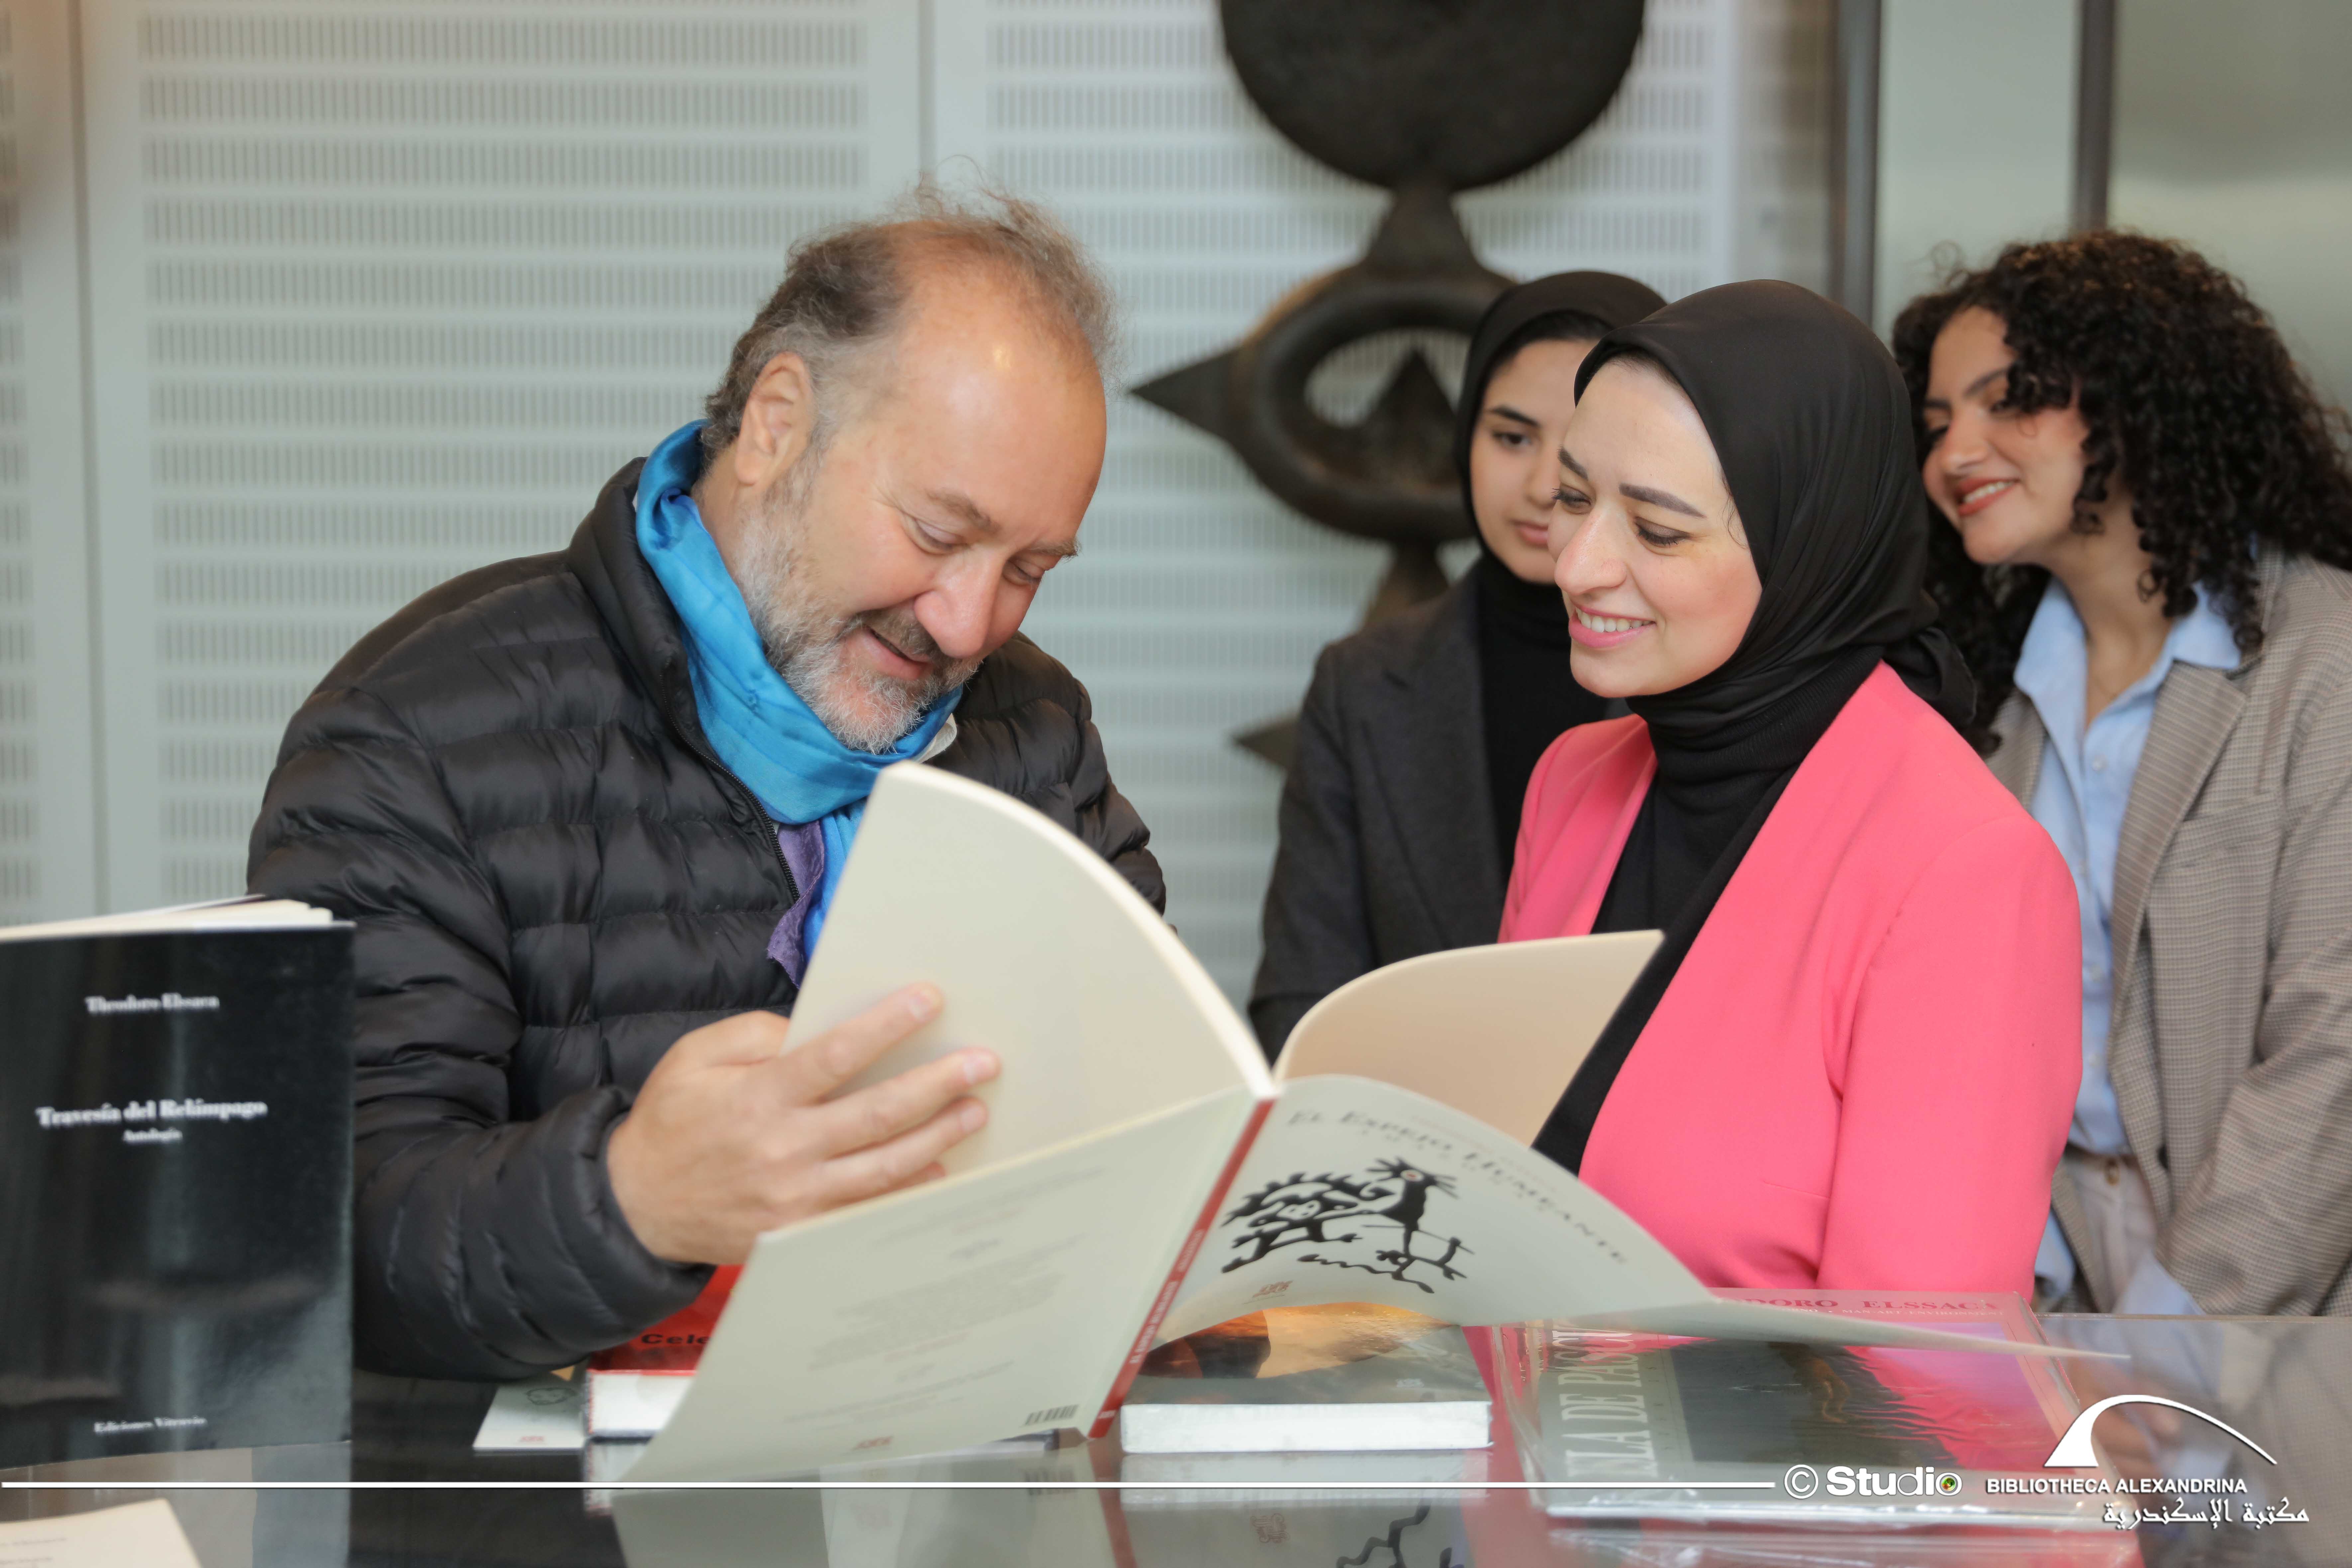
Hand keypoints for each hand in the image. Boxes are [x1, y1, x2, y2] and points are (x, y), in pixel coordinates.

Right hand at [605, 984, 995, 1264]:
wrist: (635, 1205)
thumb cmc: (671, 1121)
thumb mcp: (695, 1058)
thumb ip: (754, 1036)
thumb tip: (811, 1029)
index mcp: (759, 1098)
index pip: (836, 1055)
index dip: (887, 1026)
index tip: (931, 999)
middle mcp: (783, 1149)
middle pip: (876, 1113)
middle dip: (936, 1085)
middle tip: (984, 1063)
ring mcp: (795, 1197)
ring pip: (883, 1167)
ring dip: (936, 1137)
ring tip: (975, 1111)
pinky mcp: (798, 1232)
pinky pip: (864, 1212)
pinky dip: (905, 1192)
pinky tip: (938, 1170)